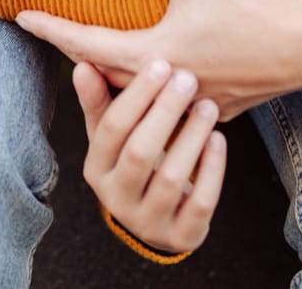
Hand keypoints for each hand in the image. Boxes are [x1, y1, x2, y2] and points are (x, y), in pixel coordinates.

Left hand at [18, 0, 301, 117]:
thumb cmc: (257, 9)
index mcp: (158, 54)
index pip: (88, 45)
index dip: (52, 30)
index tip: (22, 18)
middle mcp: (170, 84)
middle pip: (108, 75)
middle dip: (75, 55)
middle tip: (50, 34)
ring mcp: (195, 100)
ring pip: (138, 93)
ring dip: (111, 75)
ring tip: (92, 55)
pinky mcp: (220, 103)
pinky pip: (169, 100)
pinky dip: (150, 86)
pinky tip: (153, 72)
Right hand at [76, 59, 225, 256]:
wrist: (159, 216)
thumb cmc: (132, 158)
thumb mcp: (112, 133)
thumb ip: (99, 100)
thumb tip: (82, 66)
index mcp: (96, 170)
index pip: (111, 128)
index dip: (136, 95)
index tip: (160, 64)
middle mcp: (116, 200)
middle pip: (139, 153)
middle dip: (165, 111)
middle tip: (187, 79)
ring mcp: (148, 223)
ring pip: (170, 179)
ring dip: (191, 136)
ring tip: (208, 105)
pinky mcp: (181, 237)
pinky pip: (199, 203)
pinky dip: (212, 169)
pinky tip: (218, 138)